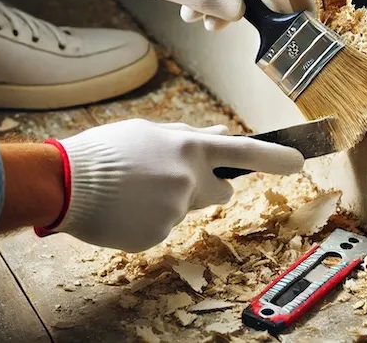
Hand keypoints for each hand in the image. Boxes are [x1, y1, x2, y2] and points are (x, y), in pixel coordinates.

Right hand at [38, 119, 303, 251]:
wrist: (67, 181)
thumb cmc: (108, 150)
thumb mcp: (150, 132)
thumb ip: (189, 136)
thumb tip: (221, 134)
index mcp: (189, 148)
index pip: (244, 150)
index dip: (274, 156)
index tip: (298, 161)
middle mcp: (189, 179)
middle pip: (222, 191)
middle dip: (208, 187)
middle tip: (176, 180)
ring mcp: (175, 209)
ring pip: (188, 208)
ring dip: (172, 201)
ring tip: (137, 190)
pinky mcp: (159, 234)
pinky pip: (166, 226)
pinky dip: (152, 219)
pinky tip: (129, 208)